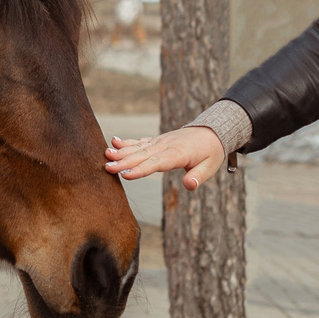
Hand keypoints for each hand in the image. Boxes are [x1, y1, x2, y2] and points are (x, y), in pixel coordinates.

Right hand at [106, 126, 226, 190]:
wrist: (212, 131)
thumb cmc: (211, 153)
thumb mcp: (210, 166)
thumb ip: (198, 177)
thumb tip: (190, 186)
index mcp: (178, 154)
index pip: (157, 163)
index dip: (141, 169)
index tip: (125, 174)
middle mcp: (166, 146)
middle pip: (143, 155)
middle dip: (124, 161)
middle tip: (107, 167)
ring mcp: (160, 141)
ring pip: (139, 147)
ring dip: (122, 151)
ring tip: (106, 154)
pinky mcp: (157, 140)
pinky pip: (141, 141)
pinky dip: (127, 142)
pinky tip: (114, 142)